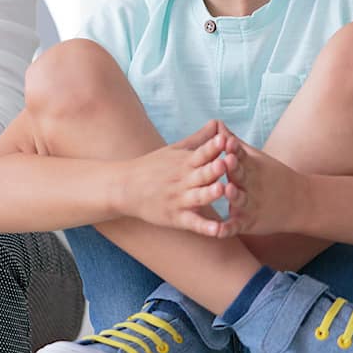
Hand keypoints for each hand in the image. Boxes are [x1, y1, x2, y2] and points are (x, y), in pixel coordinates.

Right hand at [117, 120, 241, 236]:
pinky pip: (193, 223)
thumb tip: (218, 122)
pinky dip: (205, 227)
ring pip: (198, 197)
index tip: (226, 139)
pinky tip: (218, 230)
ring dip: (210, 193)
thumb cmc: (152, 167)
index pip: (201, 153)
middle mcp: (183, 180)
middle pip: (202, 174)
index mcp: (184, 162)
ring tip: (223, 189)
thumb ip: (199, 139)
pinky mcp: (176, 218)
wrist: (125, 187)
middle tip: (227, 162)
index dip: (213, 147)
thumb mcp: (174, 150)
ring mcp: (179, 200)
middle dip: (214, 168)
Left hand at [216, 138, 307, 237]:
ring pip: (240, 199)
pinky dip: (227, 229)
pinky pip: (236, 226)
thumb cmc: (271, 176)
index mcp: (251, 168)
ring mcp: (250, 205)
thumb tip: (217, 125)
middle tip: (226, 160)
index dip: (234, 149)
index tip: (226, 141)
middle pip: (241, 175)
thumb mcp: (255, 159)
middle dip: (233, 168)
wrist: (300, 203)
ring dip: (234, 195)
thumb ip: (234, 144)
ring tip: (227, 190)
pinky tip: (217, 231)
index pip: (241, 156)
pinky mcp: (248, 223)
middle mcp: (251, 186)